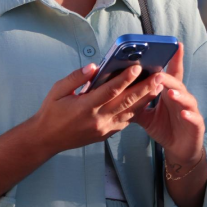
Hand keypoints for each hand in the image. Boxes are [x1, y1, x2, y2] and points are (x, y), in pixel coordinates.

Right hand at [32, 60, 165, 154]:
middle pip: (126, 102)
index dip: (125, 78)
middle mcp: (97, 119)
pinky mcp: (106, 135)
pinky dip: (137, 111)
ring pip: (130, 113)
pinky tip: (146, 101)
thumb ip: (76, 77)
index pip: (110, 91)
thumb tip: (94, 67)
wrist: (46, 139)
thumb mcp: (57, 90)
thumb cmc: (51, 112)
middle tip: (159, 76)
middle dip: (145, 88)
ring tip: (159, 86)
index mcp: (85, 107)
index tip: (138, 67)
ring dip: (146, 99)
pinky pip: (126, 122)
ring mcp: (104, 129)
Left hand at [124, 42, 204, 165]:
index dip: (175, 59)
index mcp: (170, 92)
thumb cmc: (163, 127)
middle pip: (176, 83)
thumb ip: (135, 101)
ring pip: (187, 99)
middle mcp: (182, 98)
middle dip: (168, 78)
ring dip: (178, 95)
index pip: (171, 73)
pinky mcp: (196, 124)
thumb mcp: (146, 114)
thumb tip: (116, 90)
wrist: (179, 149)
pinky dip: (189, 115)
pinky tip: (184, 113)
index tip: (175, 44)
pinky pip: (194, 118)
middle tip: (158, 74)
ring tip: (169, 93)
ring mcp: (191, 110)